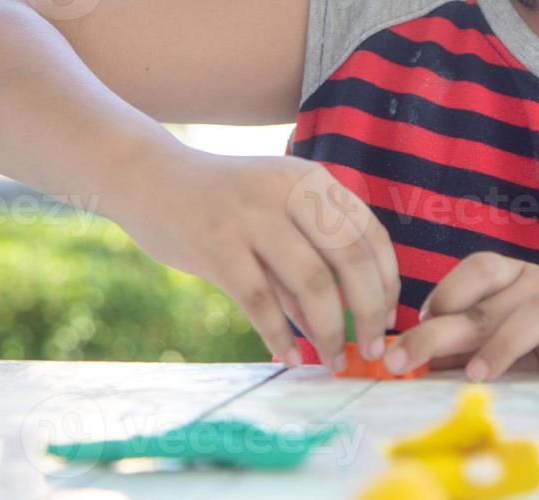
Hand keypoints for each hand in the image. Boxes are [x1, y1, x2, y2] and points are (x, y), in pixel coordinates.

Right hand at [115, 147, 399, 372]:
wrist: (151, 178)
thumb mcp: (277, 211)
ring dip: (329, 331)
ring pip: (311, 283)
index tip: (387, 317)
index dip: (386, 281)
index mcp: (311, 180)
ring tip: (332, 360)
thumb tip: (350, 320)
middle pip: (349, 258)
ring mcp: (251, 217)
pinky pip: (260, 302)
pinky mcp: (216, 246)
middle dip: (368, 312)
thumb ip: (311, 256)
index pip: (370, 233)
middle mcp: (288, 192)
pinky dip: (279, 336)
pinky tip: (288, 356)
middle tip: (371, 348)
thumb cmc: (224, 203)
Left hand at [381, 251, 538, 380]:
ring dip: (505, 341)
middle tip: (404, 361)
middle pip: (494, 299)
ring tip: (478, 374)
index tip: (413, 332)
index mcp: (517, 282)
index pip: (480, 266)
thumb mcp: (498, 355)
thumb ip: (457, 354)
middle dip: (443, 330)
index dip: (443, 295)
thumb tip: (404, 362)